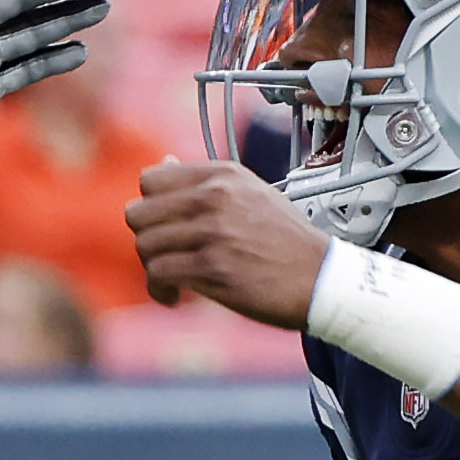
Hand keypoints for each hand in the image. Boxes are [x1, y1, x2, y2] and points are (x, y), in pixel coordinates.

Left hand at [126, 160, 331, 326]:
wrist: (321, 278)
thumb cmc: (286, 241)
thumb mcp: (250, 193)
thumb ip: (205, 182)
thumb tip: (164, 163)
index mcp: (222, 175)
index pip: (150, 180)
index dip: (151, 208)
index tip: (166, 227)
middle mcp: (214, 197)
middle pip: (138, 214)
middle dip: (147, 239)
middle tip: (166, 256)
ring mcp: (212, 231)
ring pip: (145, 246)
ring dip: (153, 269)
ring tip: (173, 281)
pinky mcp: (211, 268)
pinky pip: (158, 274)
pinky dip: (159, 291)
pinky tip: (175, 297)